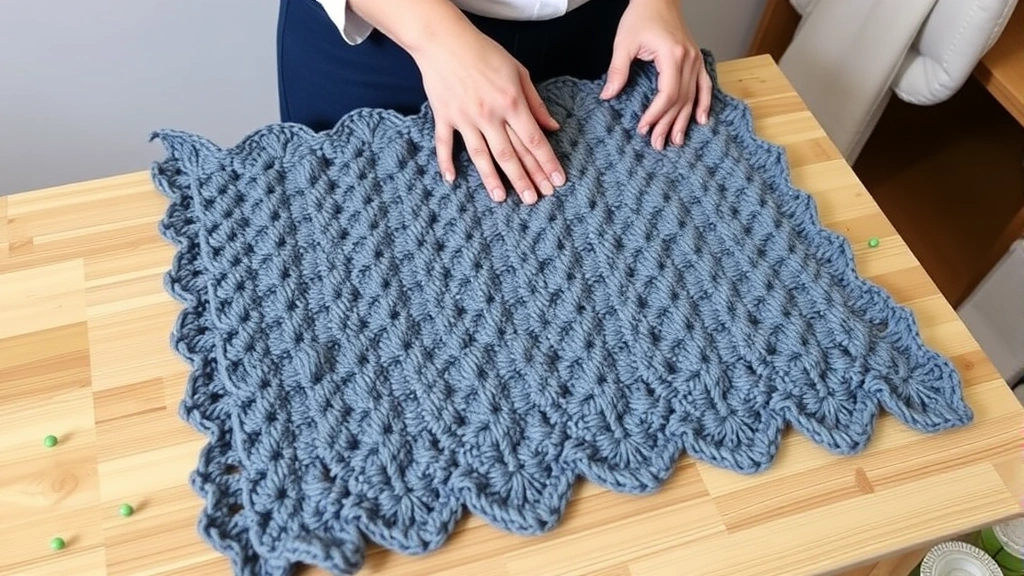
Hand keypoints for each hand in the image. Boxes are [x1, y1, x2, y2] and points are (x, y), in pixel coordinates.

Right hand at [412, 28, 565, 204]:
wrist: (445, 41)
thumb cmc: (484, 52)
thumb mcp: (518, 72)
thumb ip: (535, 102)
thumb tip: (552, 126)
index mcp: (511, 103)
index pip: (534, 140)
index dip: (547, 163)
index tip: (556, 181)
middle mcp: (489, 115)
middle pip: (510, 154)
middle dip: (524, 179)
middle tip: (534, 199)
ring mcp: (465, 118)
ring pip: (481, 155)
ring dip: (492, 179)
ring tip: (501, 199)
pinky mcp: (444, 117)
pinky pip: (445, 144)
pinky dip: (446, 162)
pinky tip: (452, 180)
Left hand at [600, 0, 712, 149]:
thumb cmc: (641, 16)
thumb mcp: (624, 43)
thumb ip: (617, 70)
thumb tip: (608, 95)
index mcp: (672, 55)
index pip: (667, 94)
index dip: (656, 114)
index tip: (643, 127)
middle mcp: (688, 60)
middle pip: (680, 100)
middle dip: (668, 124)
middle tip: (657, 144)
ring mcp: (695, 61)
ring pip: (692, 97)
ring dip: (684, 121)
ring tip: (676, 141)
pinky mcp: (696, 60)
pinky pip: (705, 85)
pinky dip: (704, 103)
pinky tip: (701, 120)